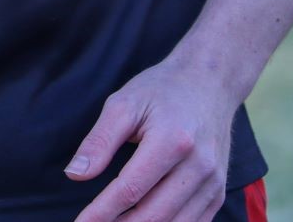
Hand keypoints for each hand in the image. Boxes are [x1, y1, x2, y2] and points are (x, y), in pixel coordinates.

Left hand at [64, 56, 236, 221]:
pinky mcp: (218, 192)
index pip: (130, 190)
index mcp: (173, 141)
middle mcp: (199, 166)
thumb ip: (99, 141)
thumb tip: (75, 174)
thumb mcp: (124, 104)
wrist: (210, 83)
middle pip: (153, 215)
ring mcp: (213, 182)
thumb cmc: (162, 91)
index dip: (101, 212)